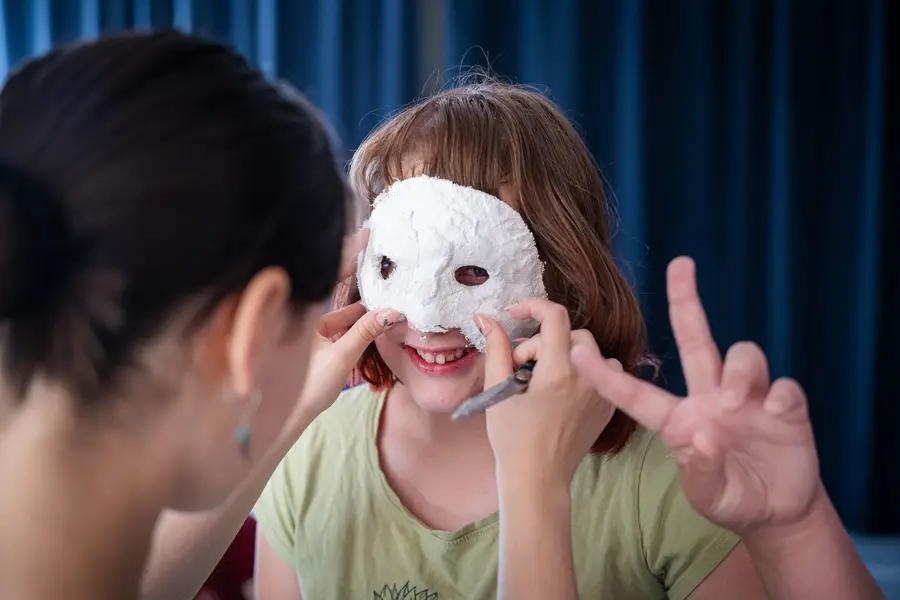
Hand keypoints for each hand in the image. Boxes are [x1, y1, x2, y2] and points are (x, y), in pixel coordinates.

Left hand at [281, 229, 401, 439]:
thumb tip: (392, 311)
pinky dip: (351, 319)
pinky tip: (371, 319)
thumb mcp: (341, 358)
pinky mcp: (311, 340)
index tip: (368, 236)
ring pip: (336, 307)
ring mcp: (306, 327)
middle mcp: (302, 315)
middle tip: (381, 265)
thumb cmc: (303, 390)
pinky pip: (334, 321)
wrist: (281, 420)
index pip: (329, 274)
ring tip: (385, 299)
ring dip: (359, 306)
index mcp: (303, 313)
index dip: (349, 253)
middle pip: (333, 287)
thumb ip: (366, 332)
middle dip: (358, 278)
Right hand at [477, 298, 621, 488]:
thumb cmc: (513, 439)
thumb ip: (497, 349)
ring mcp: (602, 392)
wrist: (538, 479)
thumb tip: (487, 318)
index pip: (555, 317)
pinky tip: (558, 390)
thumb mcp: (498, 391)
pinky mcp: (608, 405)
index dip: (532, 306)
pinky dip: (580, 370)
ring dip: (565, 353)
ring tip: (542, 378)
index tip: (514, 314)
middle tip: (520, 367)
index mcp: (560, 372)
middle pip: (571, 333)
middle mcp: (589, 377)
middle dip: (542, 341)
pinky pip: (601, 371)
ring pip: (590, 350)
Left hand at [570, 257, 819, 534]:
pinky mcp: (786, 408)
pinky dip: (781, 395)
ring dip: (738, 371)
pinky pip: (784, 387)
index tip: (579, 351)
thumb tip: (703, 436)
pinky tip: (777, 413)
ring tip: (733, 402)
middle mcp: (711, 397)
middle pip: (696, 339)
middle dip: (686, 299)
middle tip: (681, 265)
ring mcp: (749, 398)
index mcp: (679, 420)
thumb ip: (701, 471)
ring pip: (741, 355)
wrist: (777, 512)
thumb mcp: (707, 494)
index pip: (637, 393)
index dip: (606, 376)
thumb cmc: (729, 496)